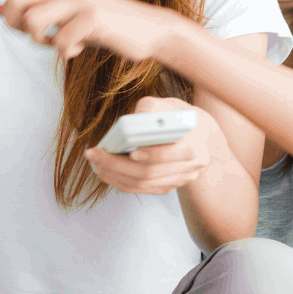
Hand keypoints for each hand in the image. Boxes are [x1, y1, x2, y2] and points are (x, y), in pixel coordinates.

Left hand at [0, 0, 181, 60]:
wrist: (148, 29)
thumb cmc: (102, 22)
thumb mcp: (69, 6)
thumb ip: (38, 5)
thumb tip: (0, 11)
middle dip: (14, 22)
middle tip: (32, 34)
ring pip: (33, 19)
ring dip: (37, 39)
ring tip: (54, 42)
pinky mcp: (95, 18)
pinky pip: (61, 40)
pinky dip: (64, 51)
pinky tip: (76, 49)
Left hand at [86, 97, 217, 194]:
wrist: (197, 134)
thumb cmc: (177, 116)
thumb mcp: (167, 105)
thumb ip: (150, 109)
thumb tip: (131, 121)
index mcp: (195, 146)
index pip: (173, 154)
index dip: (152, 154)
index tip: (131, 151)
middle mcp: (190, 169)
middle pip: (151, 173)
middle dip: (119, 165)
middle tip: (95, 155)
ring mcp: (178, 181)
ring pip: (143, 184)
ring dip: (115, 175)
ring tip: (95, 162)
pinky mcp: (166, 187)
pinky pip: (140, 188)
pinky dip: (120, 180)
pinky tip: (105, 170)